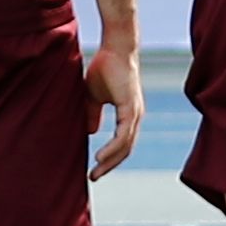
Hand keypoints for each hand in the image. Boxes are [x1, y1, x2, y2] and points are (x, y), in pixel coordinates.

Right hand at [83, 32, 146, 178]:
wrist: (115, 47)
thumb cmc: (104, 67)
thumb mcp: (93, 96)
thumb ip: (92, 113)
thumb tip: (90, 132)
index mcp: (128, 114)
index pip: (122, 144)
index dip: (109, 158)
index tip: (95, 170)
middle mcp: (135, 116)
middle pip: (125, 150)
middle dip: (110, 165)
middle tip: (94, 177)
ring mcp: (135, 112)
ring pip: (126, 146)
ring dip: (111, 161)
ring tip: (96, 171)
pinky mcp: (131, 108)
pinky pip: (123, 134)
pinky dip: (113, 148)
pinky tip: (100, 157)